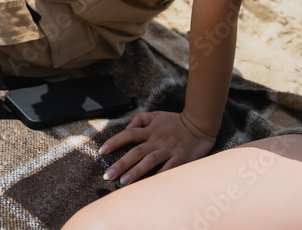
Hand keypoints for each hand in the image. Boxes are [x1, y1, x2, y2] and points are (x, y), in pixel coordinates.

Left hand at [99, 110, 216, 184]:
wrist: (200, 124)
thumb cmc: (176, 122)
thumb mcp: (157, 115)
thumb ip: (141, 119)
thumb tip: (127, 127)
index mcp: (151, 130)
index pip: (129, 134)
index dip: (115, 141)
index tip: (101, 151)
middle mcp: (157, 140)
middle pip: (136, 151)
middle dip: (121, 163)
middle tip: (108, 175)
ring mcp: (168, 150)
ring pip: (150, 161)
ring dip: (136, 171)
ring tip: (123, 182)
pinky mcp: (180, 158)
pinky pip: (168, 169)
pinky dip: (159, 177)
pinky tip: (149, 186)